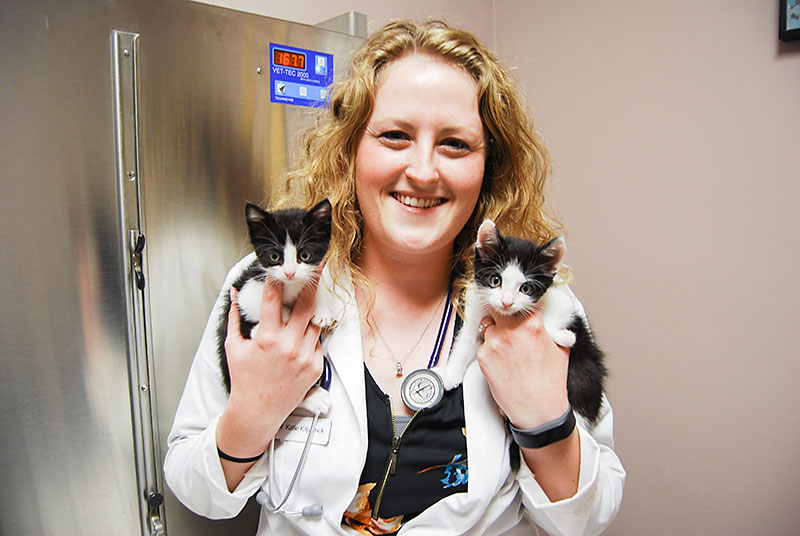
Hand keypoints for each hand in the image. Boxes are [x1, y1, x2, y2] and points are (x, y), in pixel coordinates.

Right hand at [224, 274, 323, 429]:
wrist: (258, 411)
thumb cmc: (245, 380)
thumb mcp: (234, 346)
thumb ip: (234, 318)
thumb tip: (232, 294)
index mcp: (267, 338)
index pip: (274, 298)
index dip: (276, 279)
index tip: (280, 268)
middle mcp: (289, 346)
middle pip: (306, 304)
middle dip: (311, 284)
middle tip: (316, 270)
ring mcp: (305, 356)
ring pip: (315, 323)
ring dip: (310, 313)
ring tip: (308, 303)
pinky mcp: (316, 366)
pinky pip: (317, 343)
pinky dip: (310, 337)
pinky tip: (301, 337)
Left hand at [476, 310, 570, 428]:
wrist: (537, 409)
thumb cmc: (550, 383)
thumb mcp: (561, 349)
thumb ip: (554, 328)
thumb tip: (554, 319)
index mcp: (532, 325)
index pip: (525, 302)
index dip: (524, 303)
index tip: (522, 304)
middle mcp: (511, 330)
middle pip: (500, 308)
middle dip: (504, 313)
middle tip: (508, 320)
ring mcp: (495, 342)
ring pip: (488, 325)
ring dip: (495, 331)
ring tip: (506, 346)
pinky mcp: (483, 356)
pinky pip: (483, 344)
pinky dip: (489, 348)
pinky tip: (501, 360)